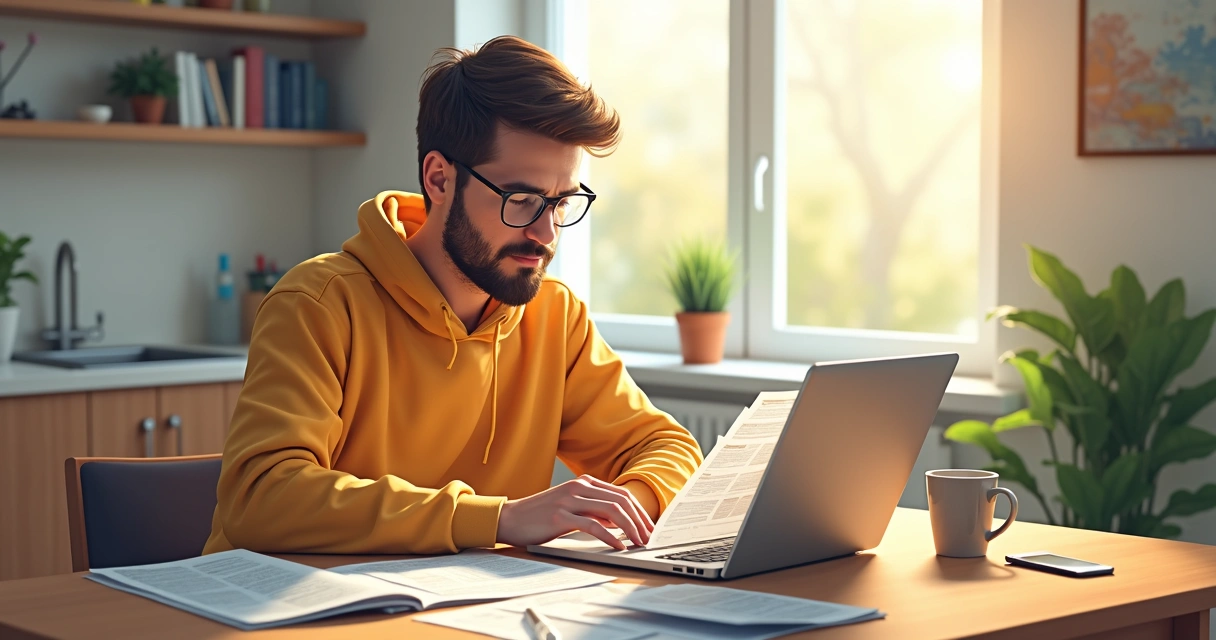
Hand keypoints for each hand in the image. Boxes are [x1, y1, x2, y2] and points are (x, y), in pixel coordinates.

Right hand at [496, 475, 654, 550]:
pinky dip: (610, 536)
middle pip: (621, 501)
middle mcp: (579, 487)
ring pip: (611, 511)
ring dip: (630, 528)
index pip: (622, 494)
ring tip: (639, 543)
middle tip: (649, 538)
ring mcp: (570, 500)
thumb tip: (620, 522)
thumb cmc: (542, 516)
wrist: (510, 518)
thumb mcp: (572, 508)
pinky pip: (593, 525)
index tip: (649, 528)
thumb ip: (595, 511)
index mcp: (584, 483)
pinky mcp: (560, 516)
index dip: (640, 512)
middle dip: (640, 521)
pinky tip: (619, 546)